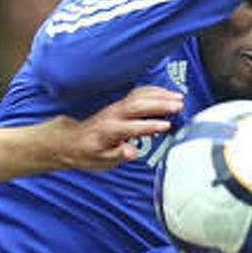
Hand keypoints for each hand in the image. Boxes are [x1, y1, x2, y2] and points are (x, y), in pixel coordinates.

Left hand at [51, 85, 182, 171]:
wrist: (72, 141)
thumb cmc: (88, 153)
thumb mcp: (100, 161)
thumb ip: (117, 155)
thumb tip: (132, 152)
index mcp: (110, 131)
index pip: (133, 127)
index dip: (150, 127)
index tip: (167, 126)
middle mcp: (114, 115)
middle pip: (139, 105)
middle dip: (160, 104)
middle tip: (179, 105)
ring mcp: (117, 107)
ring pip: (140, 96)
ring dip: (160, 95)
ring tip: (179, 98)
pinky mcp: (120, 104)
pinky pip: (139, 93)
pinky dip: (154, 91)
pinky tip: (167, 93)